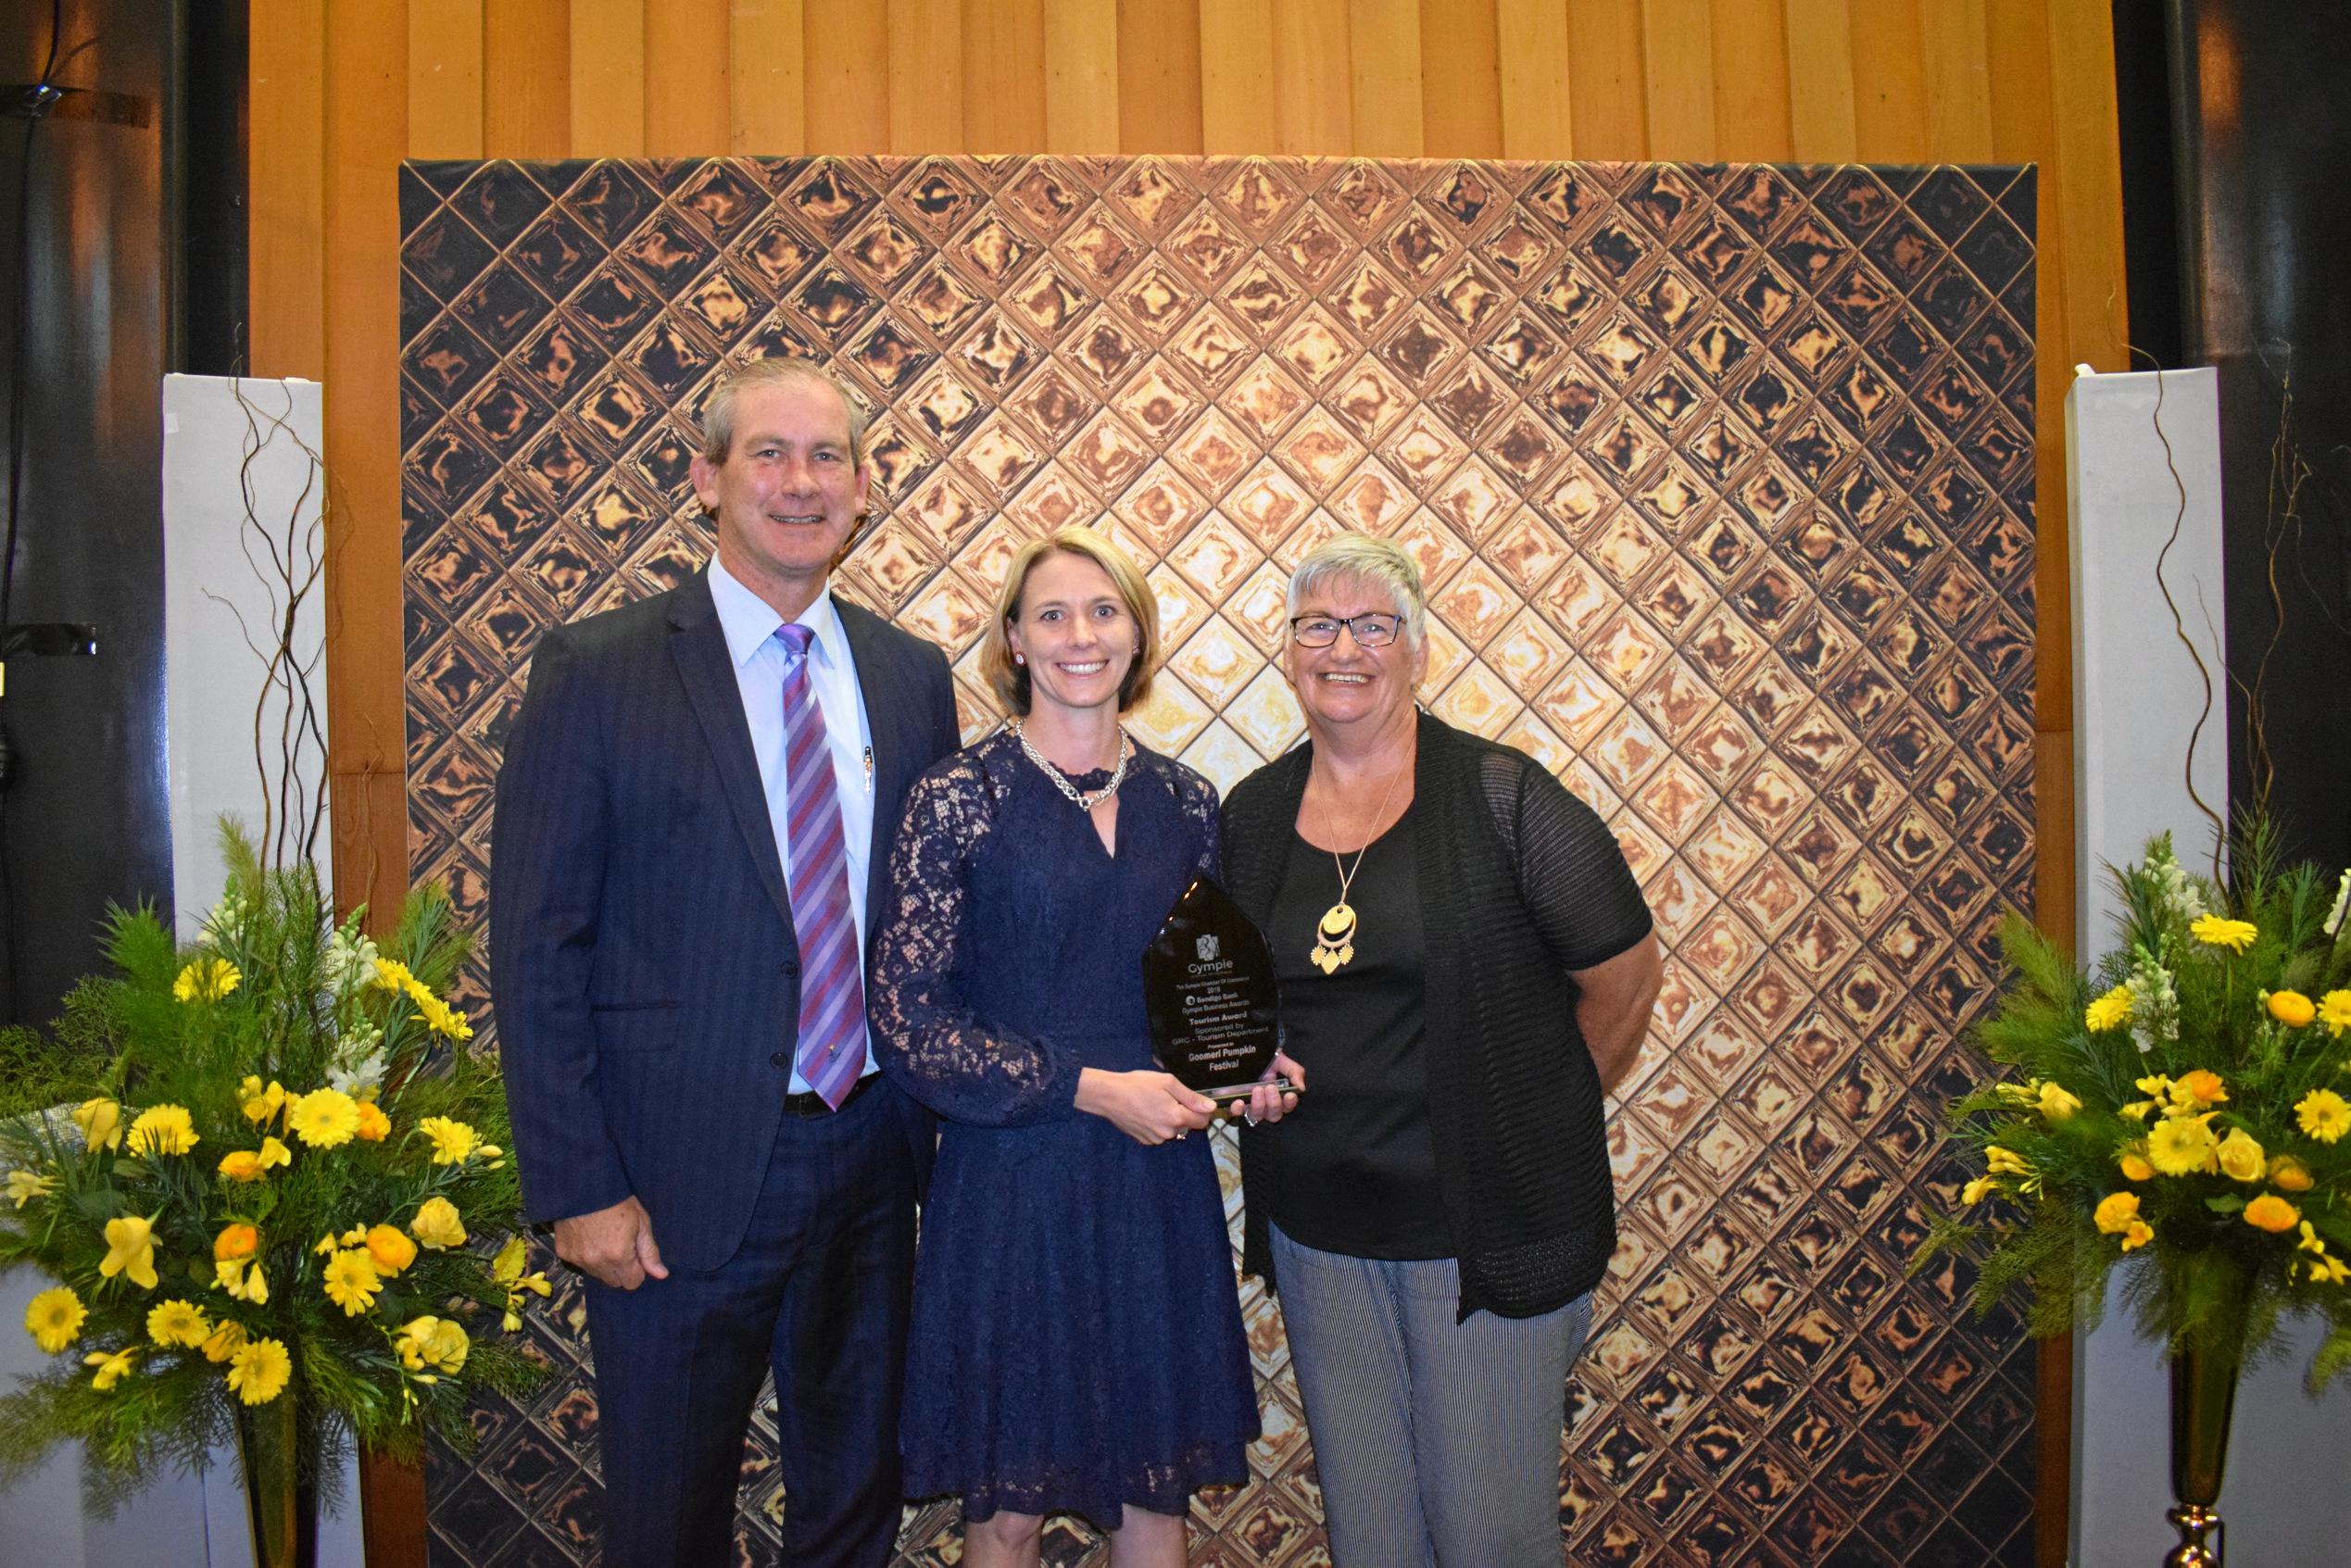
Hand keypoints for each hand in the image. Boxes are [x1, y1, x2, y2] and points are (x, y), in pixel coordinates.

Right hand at [552, 1195, 668, 1289]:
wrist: (584, 1186)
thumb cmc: (618, 1201)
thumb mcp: (641, 1222)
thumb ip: (650, 1252)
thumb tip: (661, 1275)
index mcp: (619, 1256)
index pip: (632, 1283)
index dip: (638, 1270)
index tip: (636, 1254)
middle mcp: (597, 1263)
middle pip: (614, 1282)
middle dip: (621, 1270)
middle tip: (621, 1245)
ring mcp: (578, 1259)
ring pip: (597, 1274)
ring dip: (603, 1264)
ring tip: (605, 1239)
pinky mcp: (564, 1253)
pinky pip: (580, 1264)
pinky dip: (585, 1256)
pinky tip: (589, 1237)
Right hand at [1077, 1067, 1215, 1145]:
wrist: (1109, 1096)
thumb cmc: (1137, 1085)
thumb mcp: (1167, 1083)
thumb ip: (1191, 1097)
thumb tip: (1210, 1107)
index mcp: (1176, 1117)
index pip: (1203, 1121)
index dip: (1201, 1110)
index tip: (1193, 1101)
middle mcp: (1168, 1133)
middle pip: (1188, 1126)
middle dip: (1183, 1113)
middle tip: (1168, 1097)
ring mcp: (1155, 1139)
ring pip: (1173, 1130)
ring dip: (1170, 1120)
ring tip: (1154, 1103)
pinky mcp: (1144, 1141)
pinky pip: (1159, 1134)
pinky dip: (1157, 1124)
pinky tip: (1146, 1112)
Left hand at [1228, 1050, 1304, 1125]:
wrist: (1244, 1050)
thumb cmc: (1265, 1058)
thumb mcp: (1282, 1060)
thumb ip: (1294, 1072)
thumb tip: (1301, 1088)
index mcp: (1279, 1095)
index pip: (1287, 1106)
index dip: (1290, 1104)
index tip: (1289, 1094)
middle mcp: (1265, 1104)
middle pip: (1273, 1115)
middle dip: (1274, 1103)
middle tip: (1270, 1087)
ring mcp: (1250, 1105)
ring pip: (1257, 1116)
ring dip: (1259, 1105)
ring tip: (1257, 1089)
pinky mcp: (1235, 1103)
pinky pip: (1236, 1113)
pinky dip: (1238, 1110)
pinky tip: (1239, 1102)